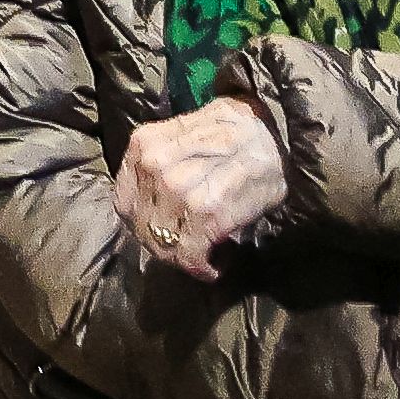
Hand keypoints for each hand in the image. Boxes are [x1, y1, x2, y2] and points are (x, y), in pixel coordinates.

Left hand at [112, 100, 292, 274]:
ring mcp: (177, 187)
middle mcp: (154, 164)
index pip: (124, 204)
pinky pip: (190, 253)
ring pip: (164, 243)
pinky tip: (214, 266)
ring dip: (184, 258)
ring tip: (203, 254)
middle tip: (187, 249)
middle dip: (164, 246)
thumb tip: (144, 208)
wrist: (274, 132)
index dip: (142, 226)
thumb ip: (157, 164)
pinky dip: (201, 266)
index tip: (164, 233)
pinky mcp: (205, 211)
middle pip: (143, 227)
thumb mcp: (181, 134)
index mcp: (144, 144)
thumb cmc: (230, 133)